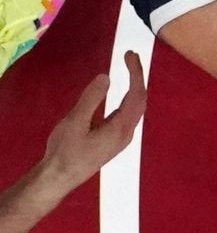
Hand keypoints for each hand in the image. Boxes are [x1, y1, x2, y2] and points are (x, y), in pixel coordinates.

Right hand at [41, 54, 147, 194]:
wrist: (59, 177)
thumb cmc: (65, 151)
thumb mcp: (75, 123)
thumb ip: (91, 100)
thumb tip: (106, 78)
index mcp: (121, 128)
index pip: (136, 95)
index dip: (136, 73)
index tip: (130, 55)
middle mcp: (127, 132)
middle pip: (140, 100)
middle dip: (137, 76)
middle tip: (129, 56)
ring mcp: (122, 137)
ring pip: (136, 108)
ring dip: (134, 86)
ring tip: (128, 68)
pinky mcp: (114, 140)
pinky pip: (128, 114)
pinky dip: (128, 98)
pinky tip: (122, 93)